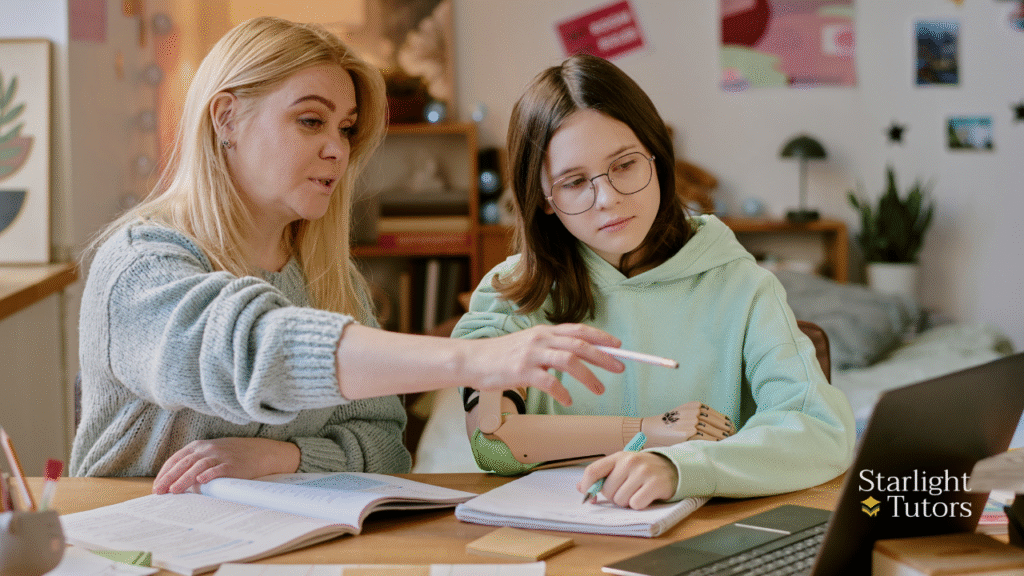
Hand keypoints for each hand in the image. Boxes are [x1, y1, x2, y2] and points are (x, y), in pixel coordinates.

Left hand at [153, 437, 300, 493]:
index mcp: (199, 446)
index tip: (156, 487)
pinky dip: (209, 474)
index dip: (165, 473)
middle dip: (169, 477)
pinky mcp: (233, 464)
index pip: (176, 459)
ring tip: (174, 491)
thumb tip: (174, 484)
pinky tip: (201, 481)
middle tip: (159, 491)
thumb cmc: (231, 456)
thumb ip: (192, 465)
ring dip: (184, 478)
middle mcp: (208, 449)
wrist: (260, 452)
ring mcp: (220, 455)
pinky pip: (219, 469)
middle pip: (184, 463)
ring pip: (198, 466)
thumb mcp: (210, 455)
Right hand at [466, 324, 623, 405]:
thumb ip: (551, 346)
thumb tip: (579, 354)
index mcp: (544, 331)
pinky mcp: (522, 371)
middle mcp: (540, 339)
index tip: (618, 346)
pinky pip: (550, 382)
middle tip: (619, 368)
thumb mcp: (529, 343)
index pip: (579, 330)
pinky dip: (563, 392)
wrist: (473, 360)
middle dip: (604, 357)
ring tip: (599, 389)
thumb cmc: (502, 355)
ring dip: (588, 376)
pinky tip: (568, 400)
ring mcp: (531, 355)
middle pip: (580, 345)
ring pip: (569, 361)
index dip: (601, 337)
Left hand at [577, 451, 677, 508]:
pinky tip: (646, 496)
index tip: (591, 499)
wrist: (672, 468)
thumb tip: (580, 488)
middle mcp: (629, 461)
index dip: (588, 488)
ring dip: (627, 502)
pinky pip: (636, 505)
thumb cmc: (642, 470)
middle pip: (607, 491)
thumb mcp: (621, 468)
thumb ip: (601, 476)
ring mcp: (643, 471)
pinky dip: (639, 505)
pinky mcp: (655, 483)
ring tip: (637, 492)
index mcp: (617, 456)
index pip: (593, 471)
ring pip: (621, 500)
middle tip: (626, 491)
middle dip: (614, 497)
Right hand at [640, 401, 733, 446]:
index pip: (722, 418)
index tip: (733, 436)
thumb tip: (726, 429)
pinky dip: (715, 446)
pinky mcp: (689, 434)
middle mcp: (696, 412)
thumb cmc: (669, 425)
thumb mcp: (685, 414)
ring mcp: (693, 423)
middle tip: (733, 445)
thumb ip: (701, 418)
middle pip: (722, 426)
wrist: (650, 429)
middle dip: (729, 436)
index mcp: (697, 405)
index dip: (730, 428)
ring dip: (724, 443)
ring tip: (726, 450)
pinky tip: (716, 451)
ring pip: (717, 435)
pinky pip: (708, 441)